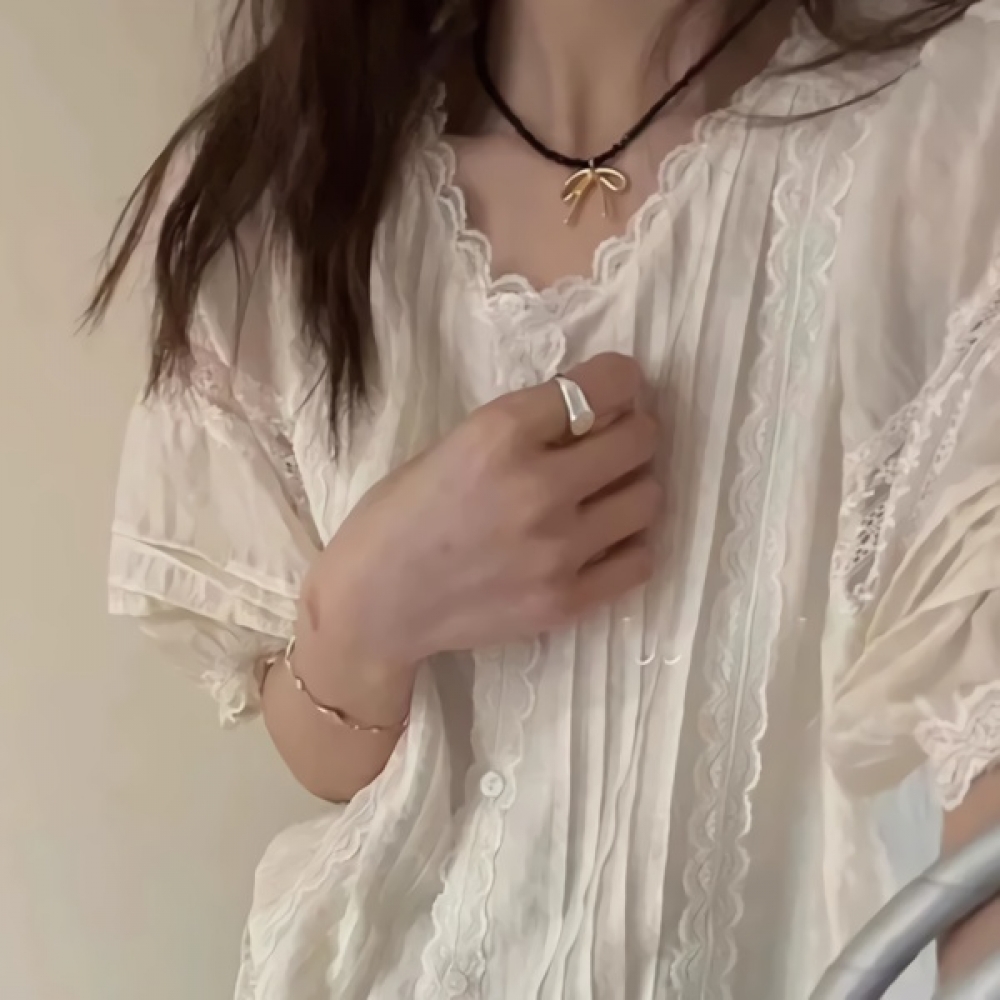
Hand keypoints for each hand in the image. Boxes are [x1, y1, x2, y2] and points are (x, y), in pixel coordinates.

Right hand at [305, 353, 660, 672]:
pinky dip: (629, 543)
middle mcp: (539, 487)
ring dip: (634, 486)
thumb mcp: (455, 443)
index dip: (621, 379)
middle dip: (634, 430)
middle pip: (641, 439)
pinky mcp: (565, 601)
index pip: (607, 384)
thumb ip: (526, 426)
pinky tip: (603, 540)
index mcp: (501, 433)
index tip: (617, 389)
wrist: (376, 604)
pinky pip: (641, 559)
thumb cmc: (401, 514)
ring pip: (649, 498)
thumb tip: (598, 412)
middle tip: (615, 441)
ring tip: (606, 494)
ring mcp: (558, 550)